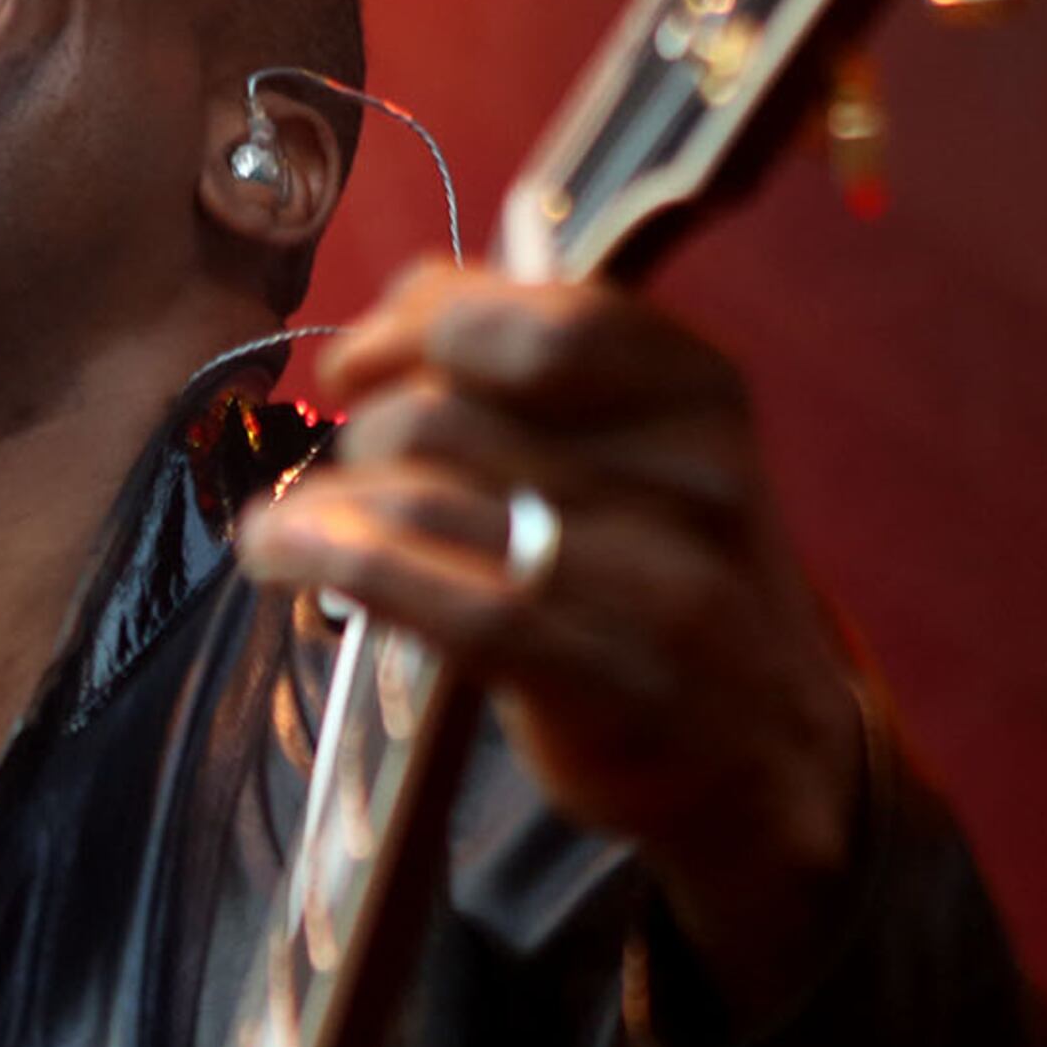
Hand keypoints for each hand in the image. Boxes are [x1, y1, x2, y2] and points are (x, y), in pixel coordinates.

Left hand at [232, 261, 869, 1015]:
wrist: (766, 749)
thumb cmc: (661, 575)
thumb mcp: (641, 447)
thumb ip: (540, 361)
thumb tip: (408, 297)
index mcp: (697, 390)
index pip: (532, 318)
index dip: (412, 327)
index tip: (354, 365)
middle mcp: (690, 474)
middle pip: (448, 412)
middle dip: (366, 440)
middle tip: (358, 483)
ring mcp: (657, 582)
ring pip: (424, 498)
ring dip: (326, 508)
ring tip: (296, 528)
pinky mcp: (608, 679)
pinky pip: (442, 600)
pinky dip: (333, 563)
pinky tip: (280, 557)